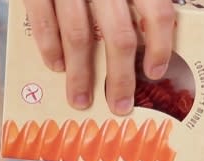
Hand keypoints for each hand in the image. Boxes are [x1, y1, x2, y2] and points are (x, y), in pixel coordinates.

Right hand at [23, 0, 176, 114]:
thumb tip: (160, 30)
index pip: (158, 13)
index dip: (160, 47)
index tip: (155, 73)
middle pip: (119, 36)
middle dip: (120, 77)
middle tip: (120, 105)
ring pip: (79, 35)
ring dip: (80, 74)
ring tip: (81, 99)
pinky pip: (43, 18)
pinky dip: (49, 46)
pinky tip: (56, 66)